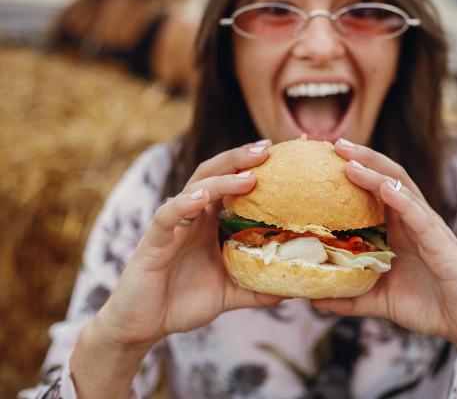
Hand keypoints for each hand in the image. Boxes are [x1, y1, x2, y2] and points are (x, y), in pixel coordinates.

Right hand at [95, 140, 284, 348]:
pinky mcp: (153, 242)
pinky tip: (202, 197)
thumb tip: (294, 288)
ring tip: (249, 176)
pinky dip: (184, 204)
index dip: (251, 166)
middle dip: (239, 159)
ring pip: (195, 189)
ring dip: (222, 179)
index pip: (231, 184)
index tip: (279, 154)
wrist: (143, 327)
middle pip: (214, 174)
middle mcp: (192, 217)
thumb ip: (258, 288)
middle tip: (266, 149)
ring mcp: (172, 226)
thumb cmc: (183, 302)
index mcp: (209, 222)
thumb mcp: (229, 293)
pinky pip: (167, 217)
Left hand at [312, 140, 456, 391]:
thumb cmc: (428, 305)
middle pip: (387, 177)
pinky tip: (384, 188)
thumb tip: (314, 299)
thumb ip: (350, 297)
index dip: (352, 172)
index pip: (374, 190)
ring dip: (375, 170)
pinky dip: (402, 199)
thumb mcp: (380, 300)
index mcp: (399, 228)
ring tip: (349, 158)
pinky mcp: (441, 242)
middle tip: (333, 143)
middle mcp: (413, 221)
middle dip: (361, 158)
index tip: (322, 159)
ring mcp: (428, 228)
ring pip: (401, 188)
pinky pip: (419, 215)